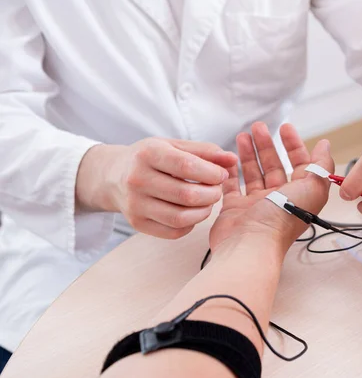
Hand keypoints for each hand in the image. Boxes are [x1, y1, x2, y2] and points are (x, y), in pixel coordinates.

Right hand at [76, 138, 237, 238]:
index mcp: (148, 154)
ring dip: (203, 212)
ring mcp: (135, 204)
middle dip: (211, 194)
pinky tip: (192, 213)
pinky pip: (173, 231)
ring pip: (180, 217)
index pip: (186, 166)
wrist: (113, 176)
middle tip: (218, 190)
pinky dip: (190, 224)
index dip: (211, 173)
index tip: (222, 175)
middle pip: (186, 195)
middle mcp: (137, 179)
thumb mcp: (174, 146)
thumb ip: (206, 151)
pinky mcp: (137, 223)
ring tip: (208, 202)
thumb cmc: (151, 158)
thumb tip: (233, 160)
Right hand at [209, 122, 332, 252]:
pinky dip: (230, 173)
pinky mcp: (235, 209)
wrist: (251, 244)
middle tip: (257, 127)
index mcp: (299, 194)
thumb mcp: (313, 187)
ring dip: (249, 154)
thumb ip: (321, 165)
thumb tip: (325, 146)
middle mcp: (278, 199)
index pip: (299, 164)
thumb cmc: (283, 218)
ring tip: (242, 135)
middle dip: (267, 145)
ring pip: (253, 174)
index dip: (293, 145)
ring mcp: (256, 204)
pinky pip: (232, 187)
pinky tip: (227, 159)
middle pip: (273, 166)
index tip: (284, 127)